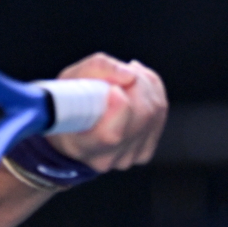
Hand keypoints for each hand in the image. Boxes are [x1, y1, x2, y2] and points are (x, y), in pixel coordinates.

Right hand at [46, 54, 167, 171]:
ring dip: (146, 85)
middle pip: (142, 116)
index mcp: (83, 145)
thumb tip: (129, 74)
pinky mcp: (144, 151)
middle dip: (137, 83)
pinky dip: (153, 92)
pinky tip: (136, 87)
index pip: (111, 135)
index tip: (114, 88)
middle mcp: (107, 157)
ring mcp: (128, 157)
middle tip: (121, 73)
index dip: (120, 107)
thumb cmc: (66, 103)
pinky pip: (161, 114)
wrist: (69, 129)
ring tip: (127, 76)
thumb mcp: (70, 78)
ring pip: (156, 112)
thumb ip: (97, 69)